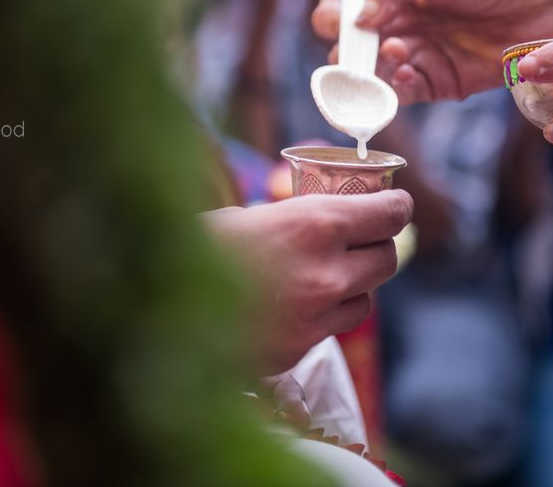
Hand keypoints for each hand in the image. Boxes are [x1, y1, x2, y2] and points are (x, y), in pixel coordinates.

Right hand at [203, 190, 413, 372]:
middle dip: (376, 246)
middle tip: (357, 238)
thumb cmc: (191, 249)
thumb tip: (321, 220)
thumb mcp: (245, 216)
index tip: (394, 204)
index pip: (390, 214)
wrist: (156, 314)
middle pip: (388, 258)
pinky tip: (292, 306)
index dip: (397, 207)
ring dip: (354, 286)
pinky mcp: (299, 350)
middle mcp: (326, 271)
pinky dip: (323, 316)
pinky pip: (332, 329)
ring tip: (321, 275)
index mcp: (314, 223)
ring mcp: (315, 316)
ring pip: (367, 300)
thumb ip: (293, 220)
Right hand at [311, 0, 552, 103]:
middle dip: (347, 54)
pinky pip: (404, 94)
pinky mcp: (437, 85)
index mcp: (389, 0)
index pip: (341, 14)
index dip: (333, 19)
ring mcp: (415, 60)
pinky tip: (409, 71)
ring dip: (373, 71)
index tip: (344, 20)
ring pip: (372, 78)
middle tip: (363, 47)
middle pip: (348, 53)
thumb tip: (358, 16)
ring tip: (396, 52)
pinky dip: (398, 87)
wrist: (542, 7)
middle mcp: (395, 31)